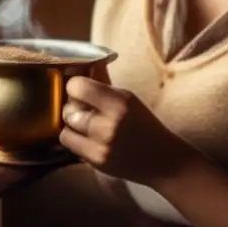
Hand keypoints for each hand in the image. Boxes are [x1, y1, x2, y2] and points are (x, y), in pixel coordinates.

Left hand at [60, 75, 190, 186]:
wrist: (162, 159)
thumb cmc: (144, 125)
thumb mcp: (128, 98)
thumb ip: (104, 82)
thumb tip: (88, 63)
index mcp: (119, 102)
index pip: (77, 86)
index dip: (75, 86)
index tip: (80, 89)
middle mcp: (109, 124)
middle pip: (68, 110)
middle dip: (73, 108)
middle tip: (83, 110)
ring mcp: (101, 146)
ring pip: (64, 131)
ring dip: (72, 127)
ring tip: (84, 126)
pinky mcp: (97, 163)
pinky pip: (71, 147)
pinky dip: (76, 142)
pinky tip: (89, 140)